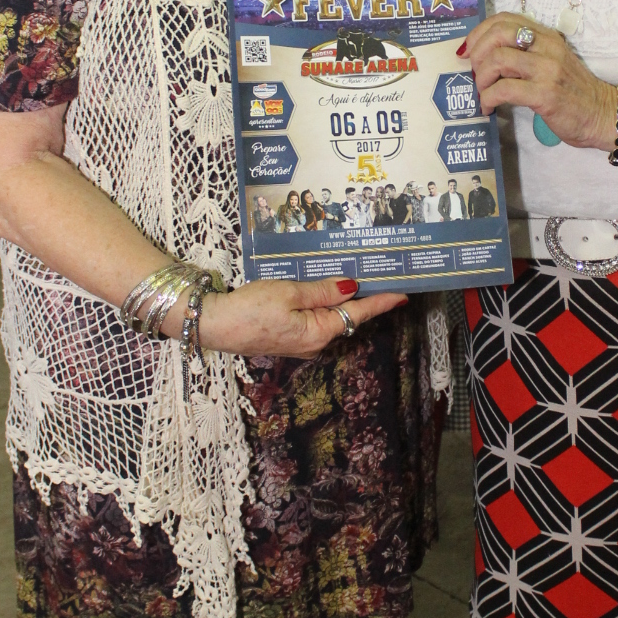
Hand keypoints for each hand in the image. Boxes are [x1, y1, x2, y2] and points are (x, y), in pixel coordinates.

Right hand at [200, 277, 405, 359]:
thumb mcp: (289, 293)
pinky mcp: (288, 338)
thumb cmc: (250, 309)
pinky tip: (321, 289)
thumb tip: (352, 287)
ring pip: (329, 317)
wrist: (214, 326)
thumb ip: (322, 291)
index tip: (403, 294)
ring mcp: (301, 343)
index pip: (359, 314)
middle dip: (362, 297)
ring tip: (354, 276)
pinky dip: (321, 304)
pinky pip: (314, 319)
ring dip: (340, 299)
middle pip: (346, 316)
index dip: (381, 301)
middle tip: (378, 274)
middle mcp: (315, 342)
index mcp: (320, 331)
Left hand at [461, 12, 616, 149]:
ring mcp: (547, 70)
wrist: (601, 114)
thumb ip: (525, 56)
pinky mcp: (545, 94)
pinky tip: (488, 107)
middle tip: (474, 72)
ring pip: (498, 60)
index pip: (505, 19)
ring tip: (482, 92)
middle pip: (498, 34)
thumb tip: (486, 59)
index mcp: (547, 37)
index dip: (480, 32)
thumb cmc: (573, 93)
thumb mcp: (551, 64)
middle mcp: (547, 48)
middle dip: (477, 52)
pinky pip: (504, 89)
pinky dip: (488, 98)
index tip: (469, 50)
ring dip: (481, 78)